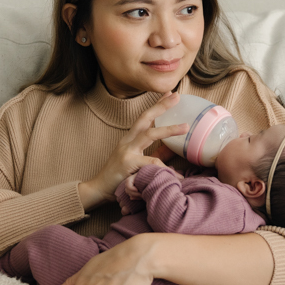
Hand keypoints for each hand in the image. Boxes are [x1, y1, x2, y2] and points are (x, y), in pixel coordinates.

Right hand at [79, 92, 187, 209]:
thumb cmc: (119, 177)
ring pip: (149, 134)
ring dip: (169, 129)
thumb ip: (156, 155)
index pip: (145, 118)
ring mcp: (126, 150)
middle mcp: (127, 141)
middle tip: (176, 96)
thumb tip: (173, 149)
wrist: (99, 190)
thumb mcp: (139, 163)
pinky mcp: (127, 163)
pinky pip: (151, 163)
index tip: (170, 93)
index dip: (157, 105)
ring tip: (185, 127)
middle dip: (161, 106)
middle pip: (145, 118)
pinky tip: (177, 175)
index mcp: (130, 139)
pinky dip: (165, 168)